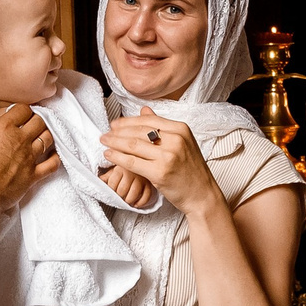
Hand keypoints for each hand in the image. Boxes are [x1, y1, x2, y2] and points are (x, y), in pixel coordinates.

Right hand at [0, 102, 58, 209]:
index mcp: (4, 128)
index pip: (22, 109)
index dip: (22, 109)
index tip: (18, 113)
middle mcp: (20, 140)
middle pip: (39, 121)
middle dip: (36, 119)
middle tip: (31, 123)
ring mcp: (29, 158)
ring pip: (47, 139)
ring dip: (46, 134)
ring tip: (41, 135)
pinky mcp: (33, 175)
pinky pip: (52, 165)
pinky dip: (55, 158)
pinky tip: (53, 155)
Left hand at [99, 165, 158, 208]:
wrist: (142, 159)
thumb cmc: (125, 166)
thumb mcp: (114, 168)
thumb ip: (106, 176)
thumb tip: (98, 182)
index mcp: (121, 167)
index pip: (112, 183)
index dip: (110, 189)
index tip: (111, 190)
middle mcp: (132, 173)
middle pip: (122, 190)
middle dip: (119, 195)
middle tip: (119, 195)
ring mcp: (142, 179)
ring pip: (133, 195)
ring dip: (128, 200)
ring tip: (126, 199)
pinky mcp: (150, 184)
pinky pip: (146, 196)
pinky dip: (140, 202)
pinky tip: (136, 203)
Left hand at [101, 113, 221, 213]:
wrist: (202, 195)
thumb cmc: (191, 170)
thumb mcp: (182, 143)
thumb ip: (162, 127)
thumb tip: (144, 110)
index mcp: (181, 129)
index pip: (148, 120)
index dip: (128, 121)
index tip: (115, 124)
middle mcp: (175, 140)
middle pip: (139, 131)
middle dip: (118, 131)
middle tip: (105, 133)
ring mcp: (168, 156)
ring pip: (133, 145)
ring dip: (114, 143)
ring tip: (104, 142)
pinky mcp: (160, 173)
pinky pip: (132, 162)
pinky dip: (117, 157)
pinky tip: (109, 155)